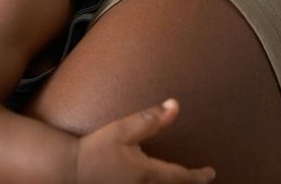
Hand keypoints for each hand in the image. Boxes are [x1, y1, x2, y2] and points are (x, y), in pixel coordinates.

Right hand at [74, 99, 215, 183]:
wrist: (69, 171)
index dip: (200, 176)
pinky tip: (158, 182)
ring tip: (184, 181)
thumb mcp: (122, 130)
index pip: (182, 178)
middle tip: (202, 179)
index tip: (211, 173)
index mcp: (148, 174)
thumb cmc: (95, 149)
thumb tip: (174, 105)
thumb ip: (150, 119)